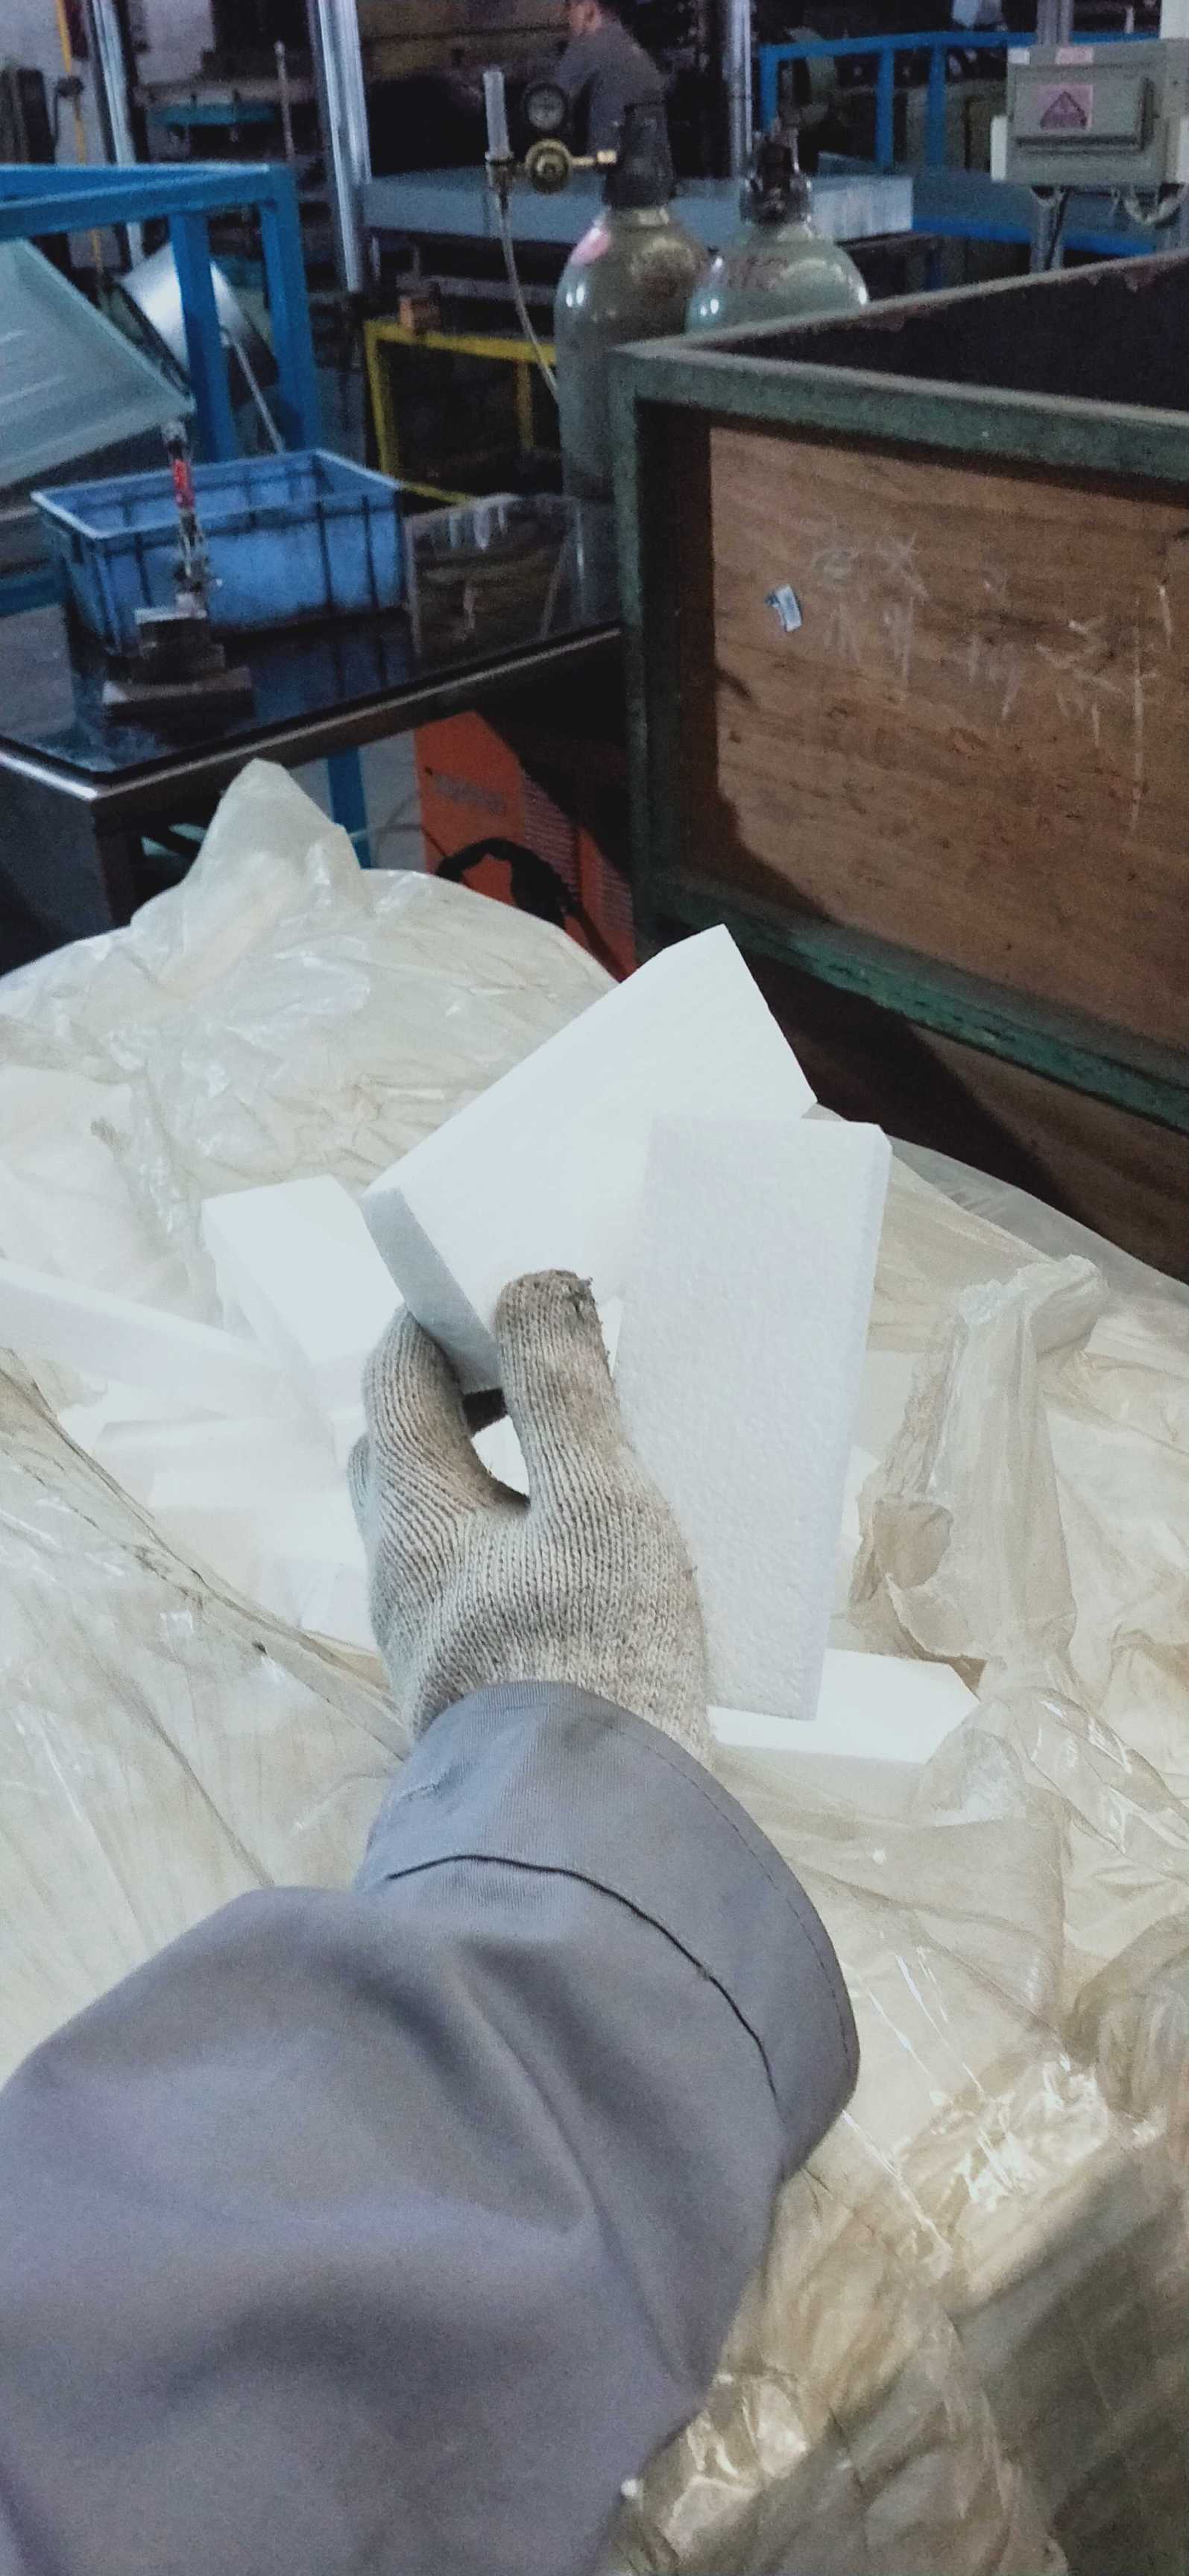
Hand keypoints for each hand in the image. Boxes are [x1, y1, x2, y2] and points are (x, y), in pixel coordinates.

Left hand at [350, 1270, 709, 1762]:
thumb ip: (565, 1394)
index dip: (437, 1314)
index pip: (393, 1377)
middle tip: (540, 1364)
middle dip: (454, 1391)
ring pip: (435, 1520)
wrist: (600, 1836)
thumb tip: (529, 1287)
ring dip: (489, 1467)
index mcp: (416, 1520)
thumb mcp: (602, 1508)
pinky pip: (471, 1578)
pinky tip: (585, 1550)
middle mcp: (401, 1578)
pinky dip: (512, 1534)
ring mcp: (430, 1639)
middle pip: (398, 1449)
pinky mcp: (472, 1685)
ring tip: (579, 1453)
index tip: (503, 1284)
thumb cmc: (601, 1664)